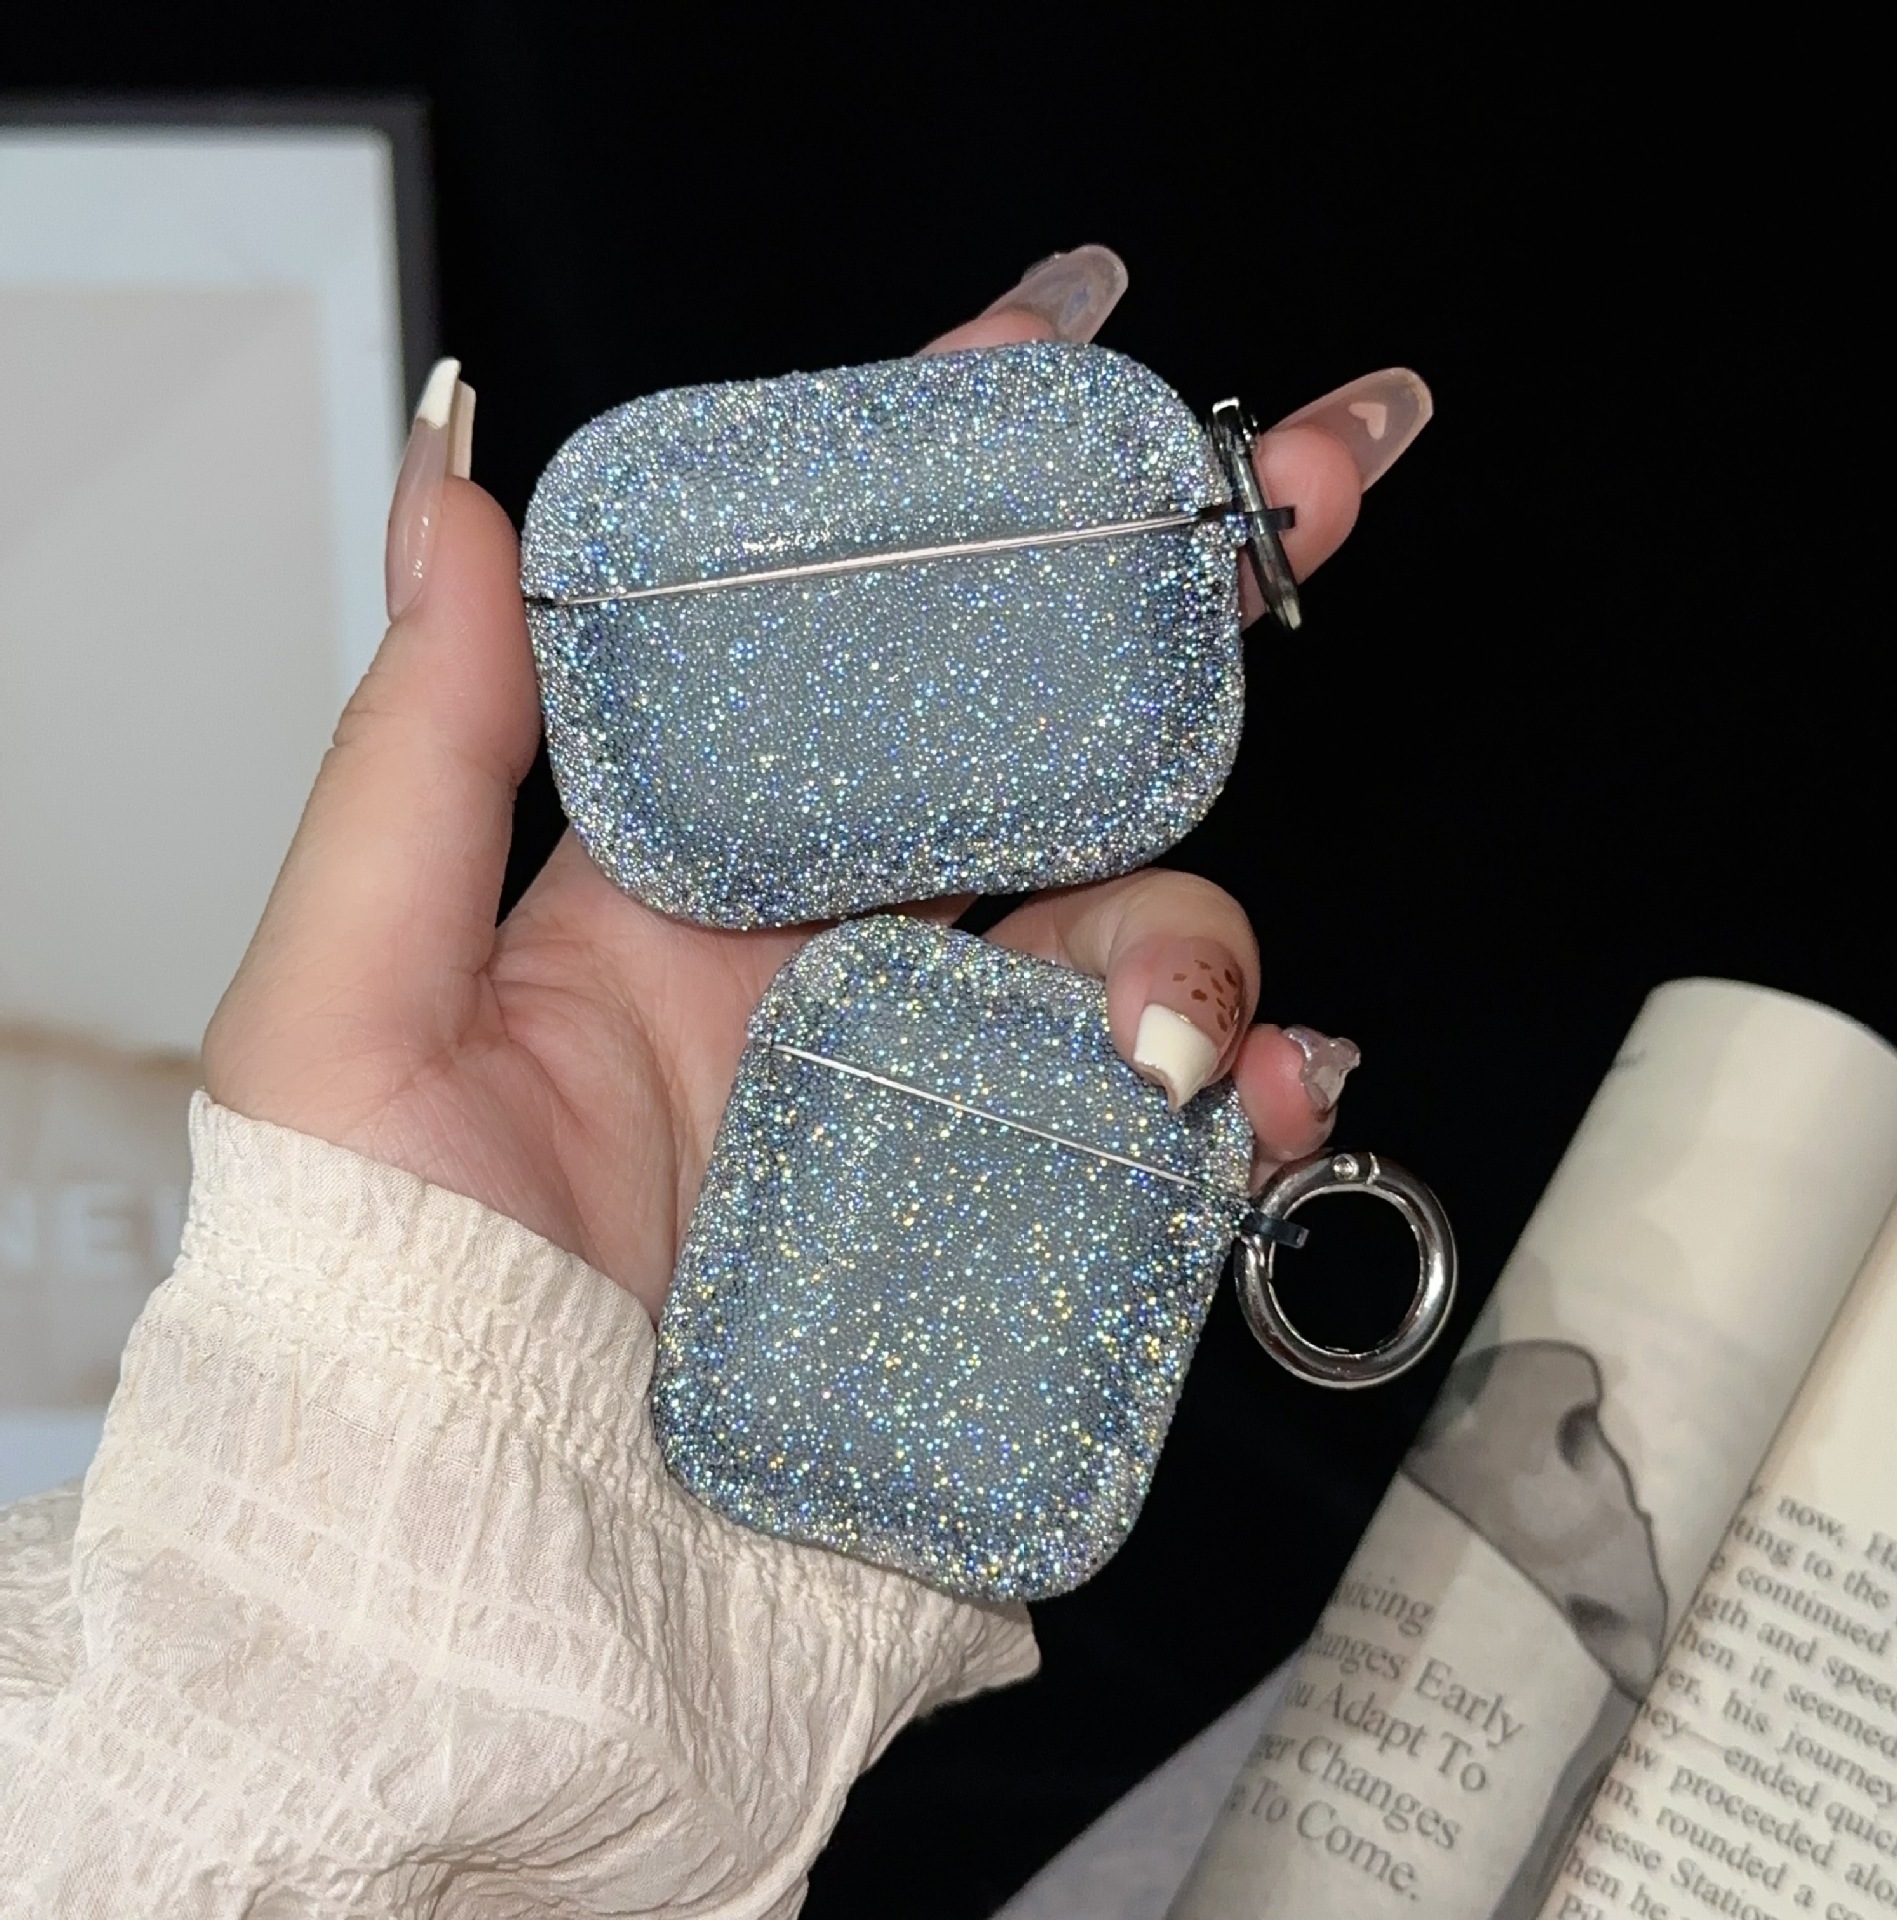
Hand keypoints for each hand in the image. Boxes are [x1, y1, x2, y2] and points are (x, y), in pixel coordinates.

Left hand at [204, 249, 1426, 1319]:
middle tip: (1320, 482)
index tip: (1058, 348)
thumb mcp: (346, 1008)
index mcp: (680, 895)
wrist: (478, 1583)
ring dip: (1190, 925)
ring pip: (1128, 935)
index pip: (838, 654)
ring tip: (1169, 1019)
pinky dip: (1247, 1093)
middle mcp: (825, 978)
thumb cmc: (379, 1309)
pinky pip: (1168, 1128)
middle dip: (1170, 621)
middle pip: (1029, 764)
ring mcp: (933, 1097)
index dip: (951, 503)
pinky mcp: (1010, 1228)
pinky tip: (1257, 1094)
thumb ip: (425, 750)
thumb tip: (460, 491)